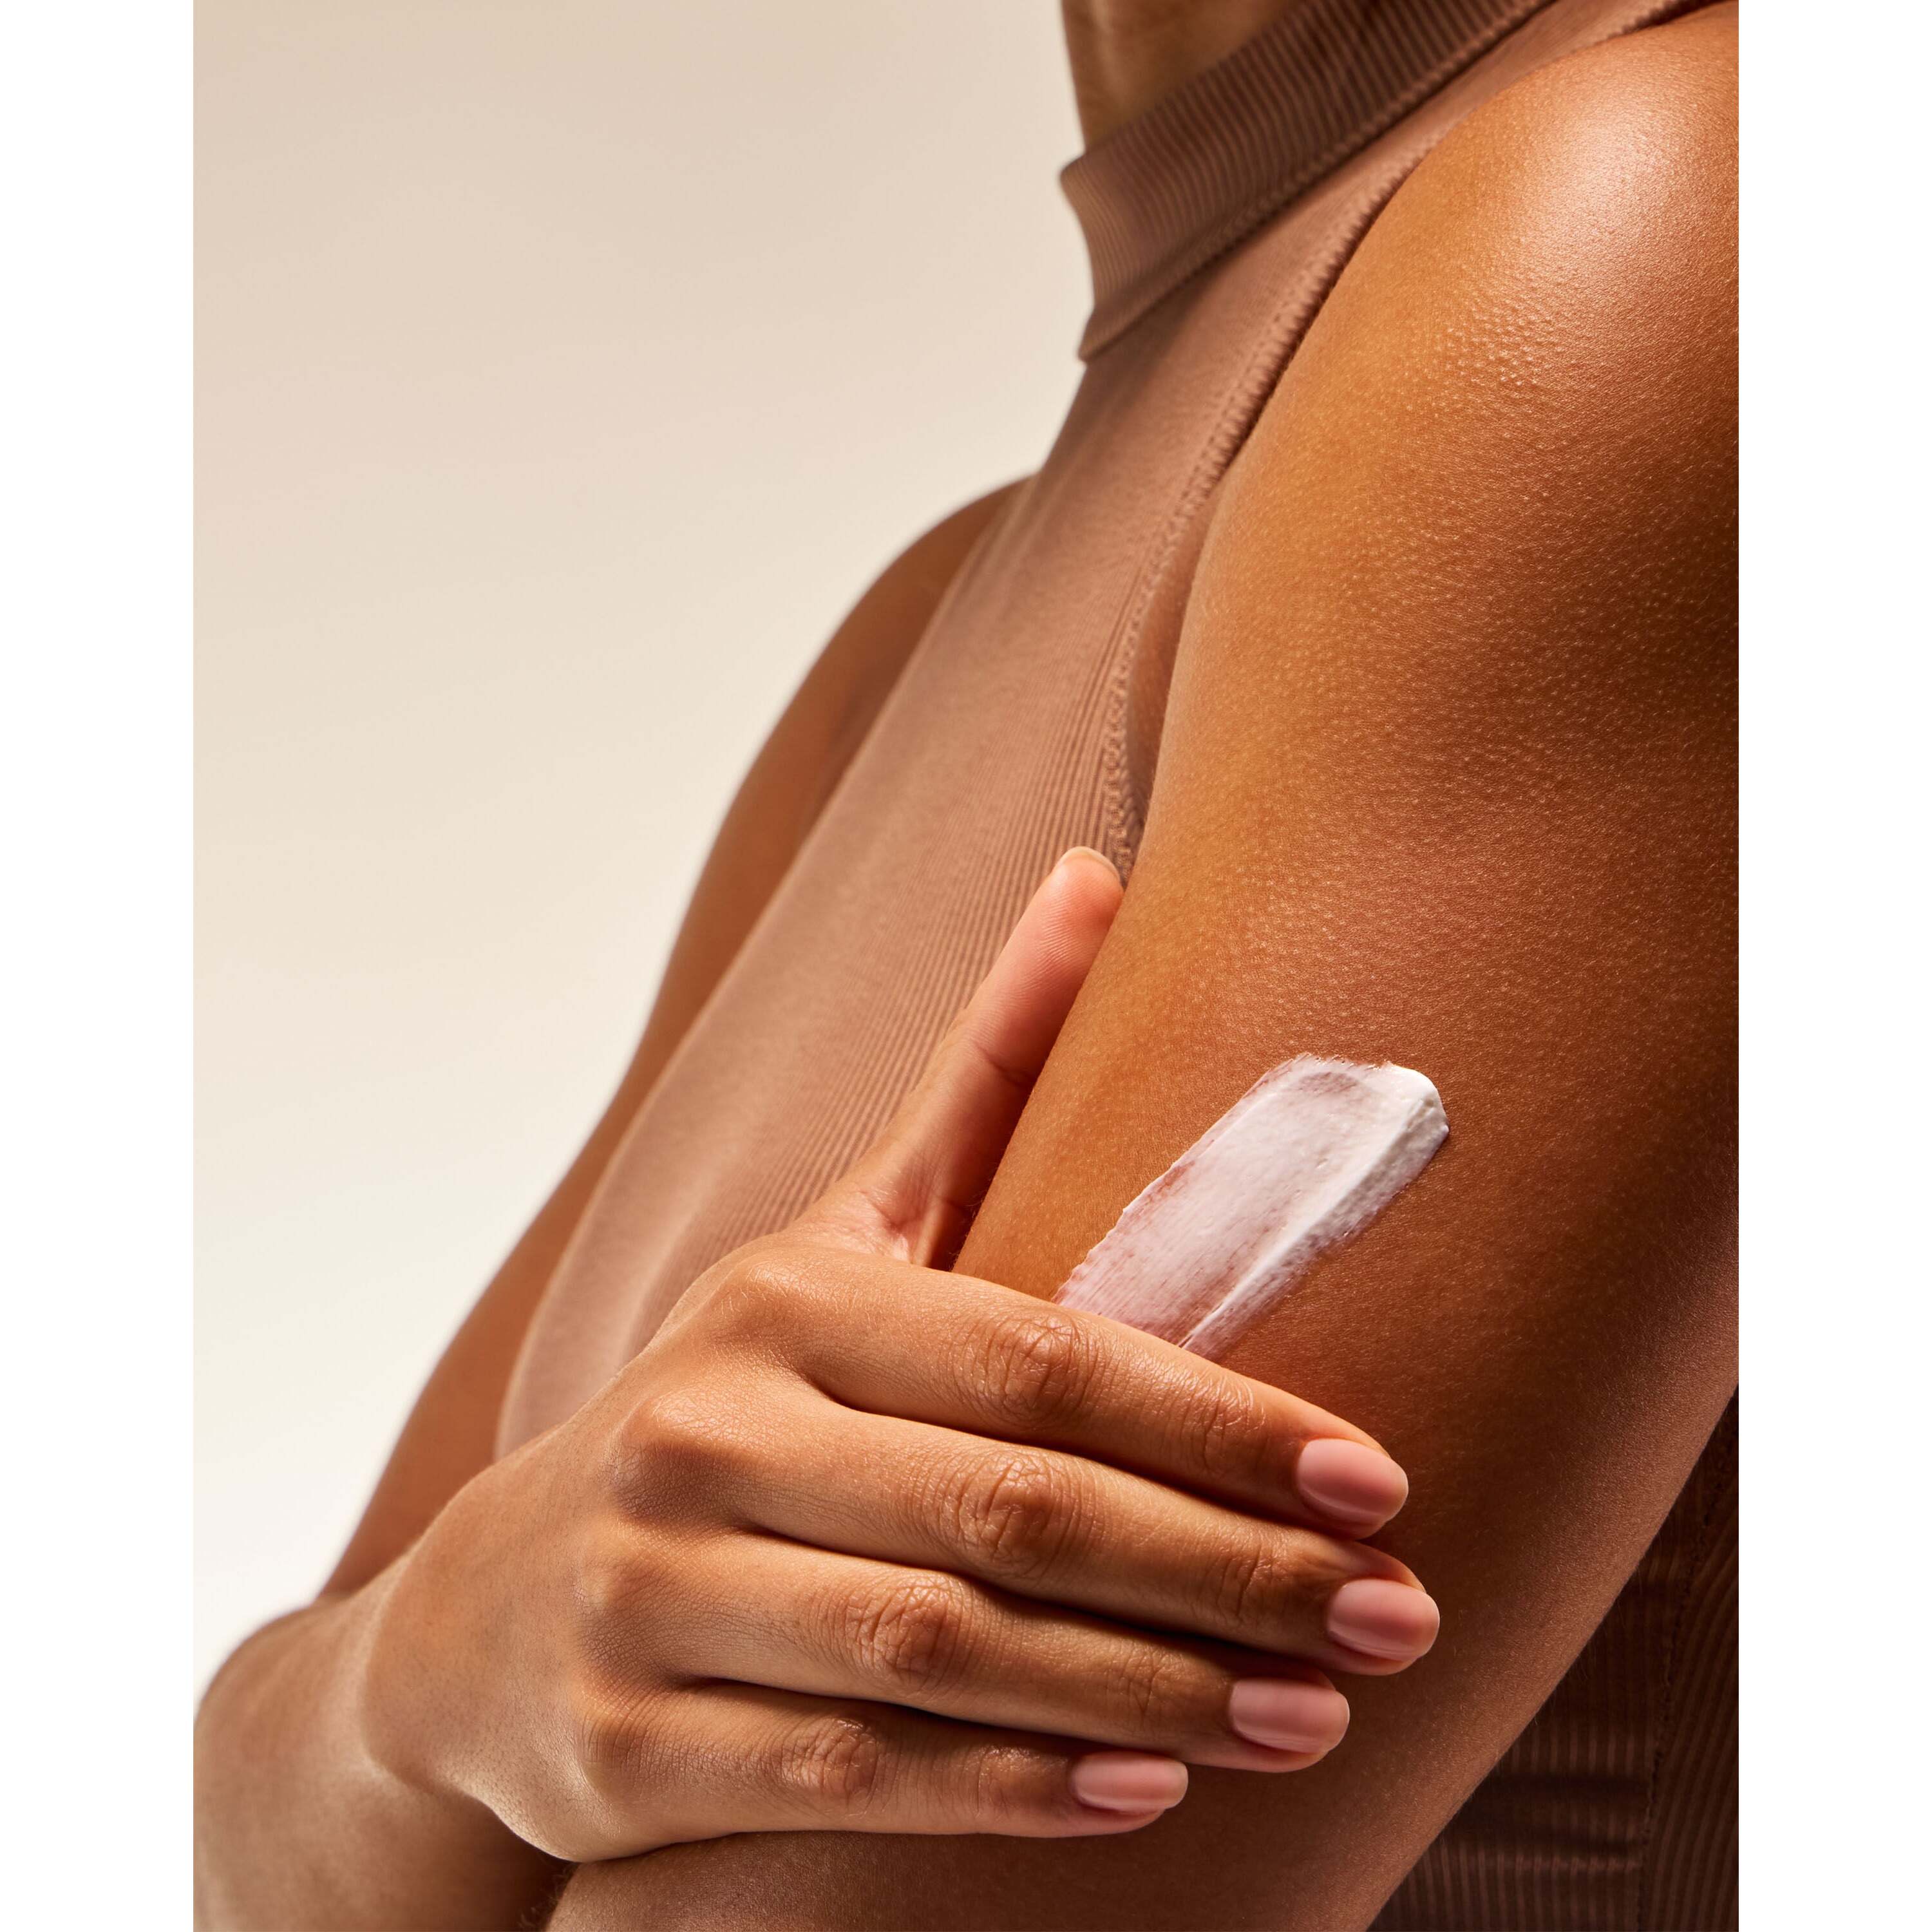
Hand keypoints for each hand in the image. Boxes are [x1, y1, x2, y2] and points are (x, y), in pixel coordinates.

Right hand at [360, 850, 1437, 1858]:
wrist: (486, 1609)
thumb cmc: (736, 1403)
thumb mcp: (841, 1237)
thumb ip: (981, 1073)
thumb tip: (1100, 872)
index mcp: (785, 1303)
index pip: (1037, 1354)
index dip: (1216, 1420)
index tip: (1377, 1480)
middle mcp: (705, 1431)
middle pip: (1009, 1509)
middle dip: (1225, 1571)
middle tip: (1397, 1615)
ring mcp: (650, 1594)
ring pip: (940, 1654)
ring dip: (1152, 1694)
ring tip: (1319, 1712)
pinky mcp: (624, 1746)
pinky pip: (846, 1775)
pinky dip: (1005, 1789)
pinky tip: (1149, 1797)